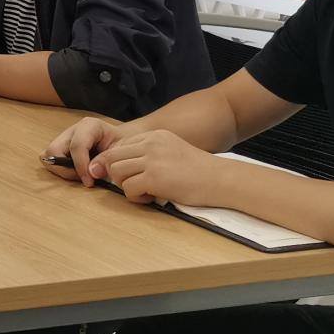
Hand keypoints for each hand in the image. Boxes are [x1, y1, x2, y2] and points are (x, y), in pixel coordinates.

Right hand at [43, 117, 121, 186]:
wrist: (123, 144)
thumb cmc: (123, 147)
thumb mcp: (121, 152)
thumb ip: (107, 161)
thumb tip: (90, 173)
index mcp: (89, 126)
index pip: (77, 146)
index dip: (81, 167)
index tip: (89, 182)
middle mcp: (72, 130)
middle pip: (54, 149)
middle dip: (66, 169)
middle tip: (83, 179)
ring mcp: (63, 139)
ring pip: (47, 156)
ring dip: (61, 170)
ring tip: (80, 176)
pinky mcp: (59, 149)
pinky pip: (49, 161)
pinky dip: (59, 170)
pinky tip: (76, 173)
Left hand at [91, 129, 218, 206]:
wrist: (221, 179)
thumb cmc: (198, 171)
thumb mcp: (171, 151)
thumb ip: (149, 153)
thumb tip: (121, 167)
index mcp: (154, 135)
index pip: (119, 146)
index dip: (118, 163)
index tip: (130, 175)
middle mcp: (150, 143)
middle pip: (112, 157)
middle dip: (117, 175)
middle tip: (135, 186)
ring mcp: (151, 159)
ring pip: (116, 172)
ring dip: (125, 186)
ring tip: (144, 192)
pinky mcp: (154, 177)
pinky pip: (127, 188)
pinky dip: (135, 197)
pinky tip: (151, 198)